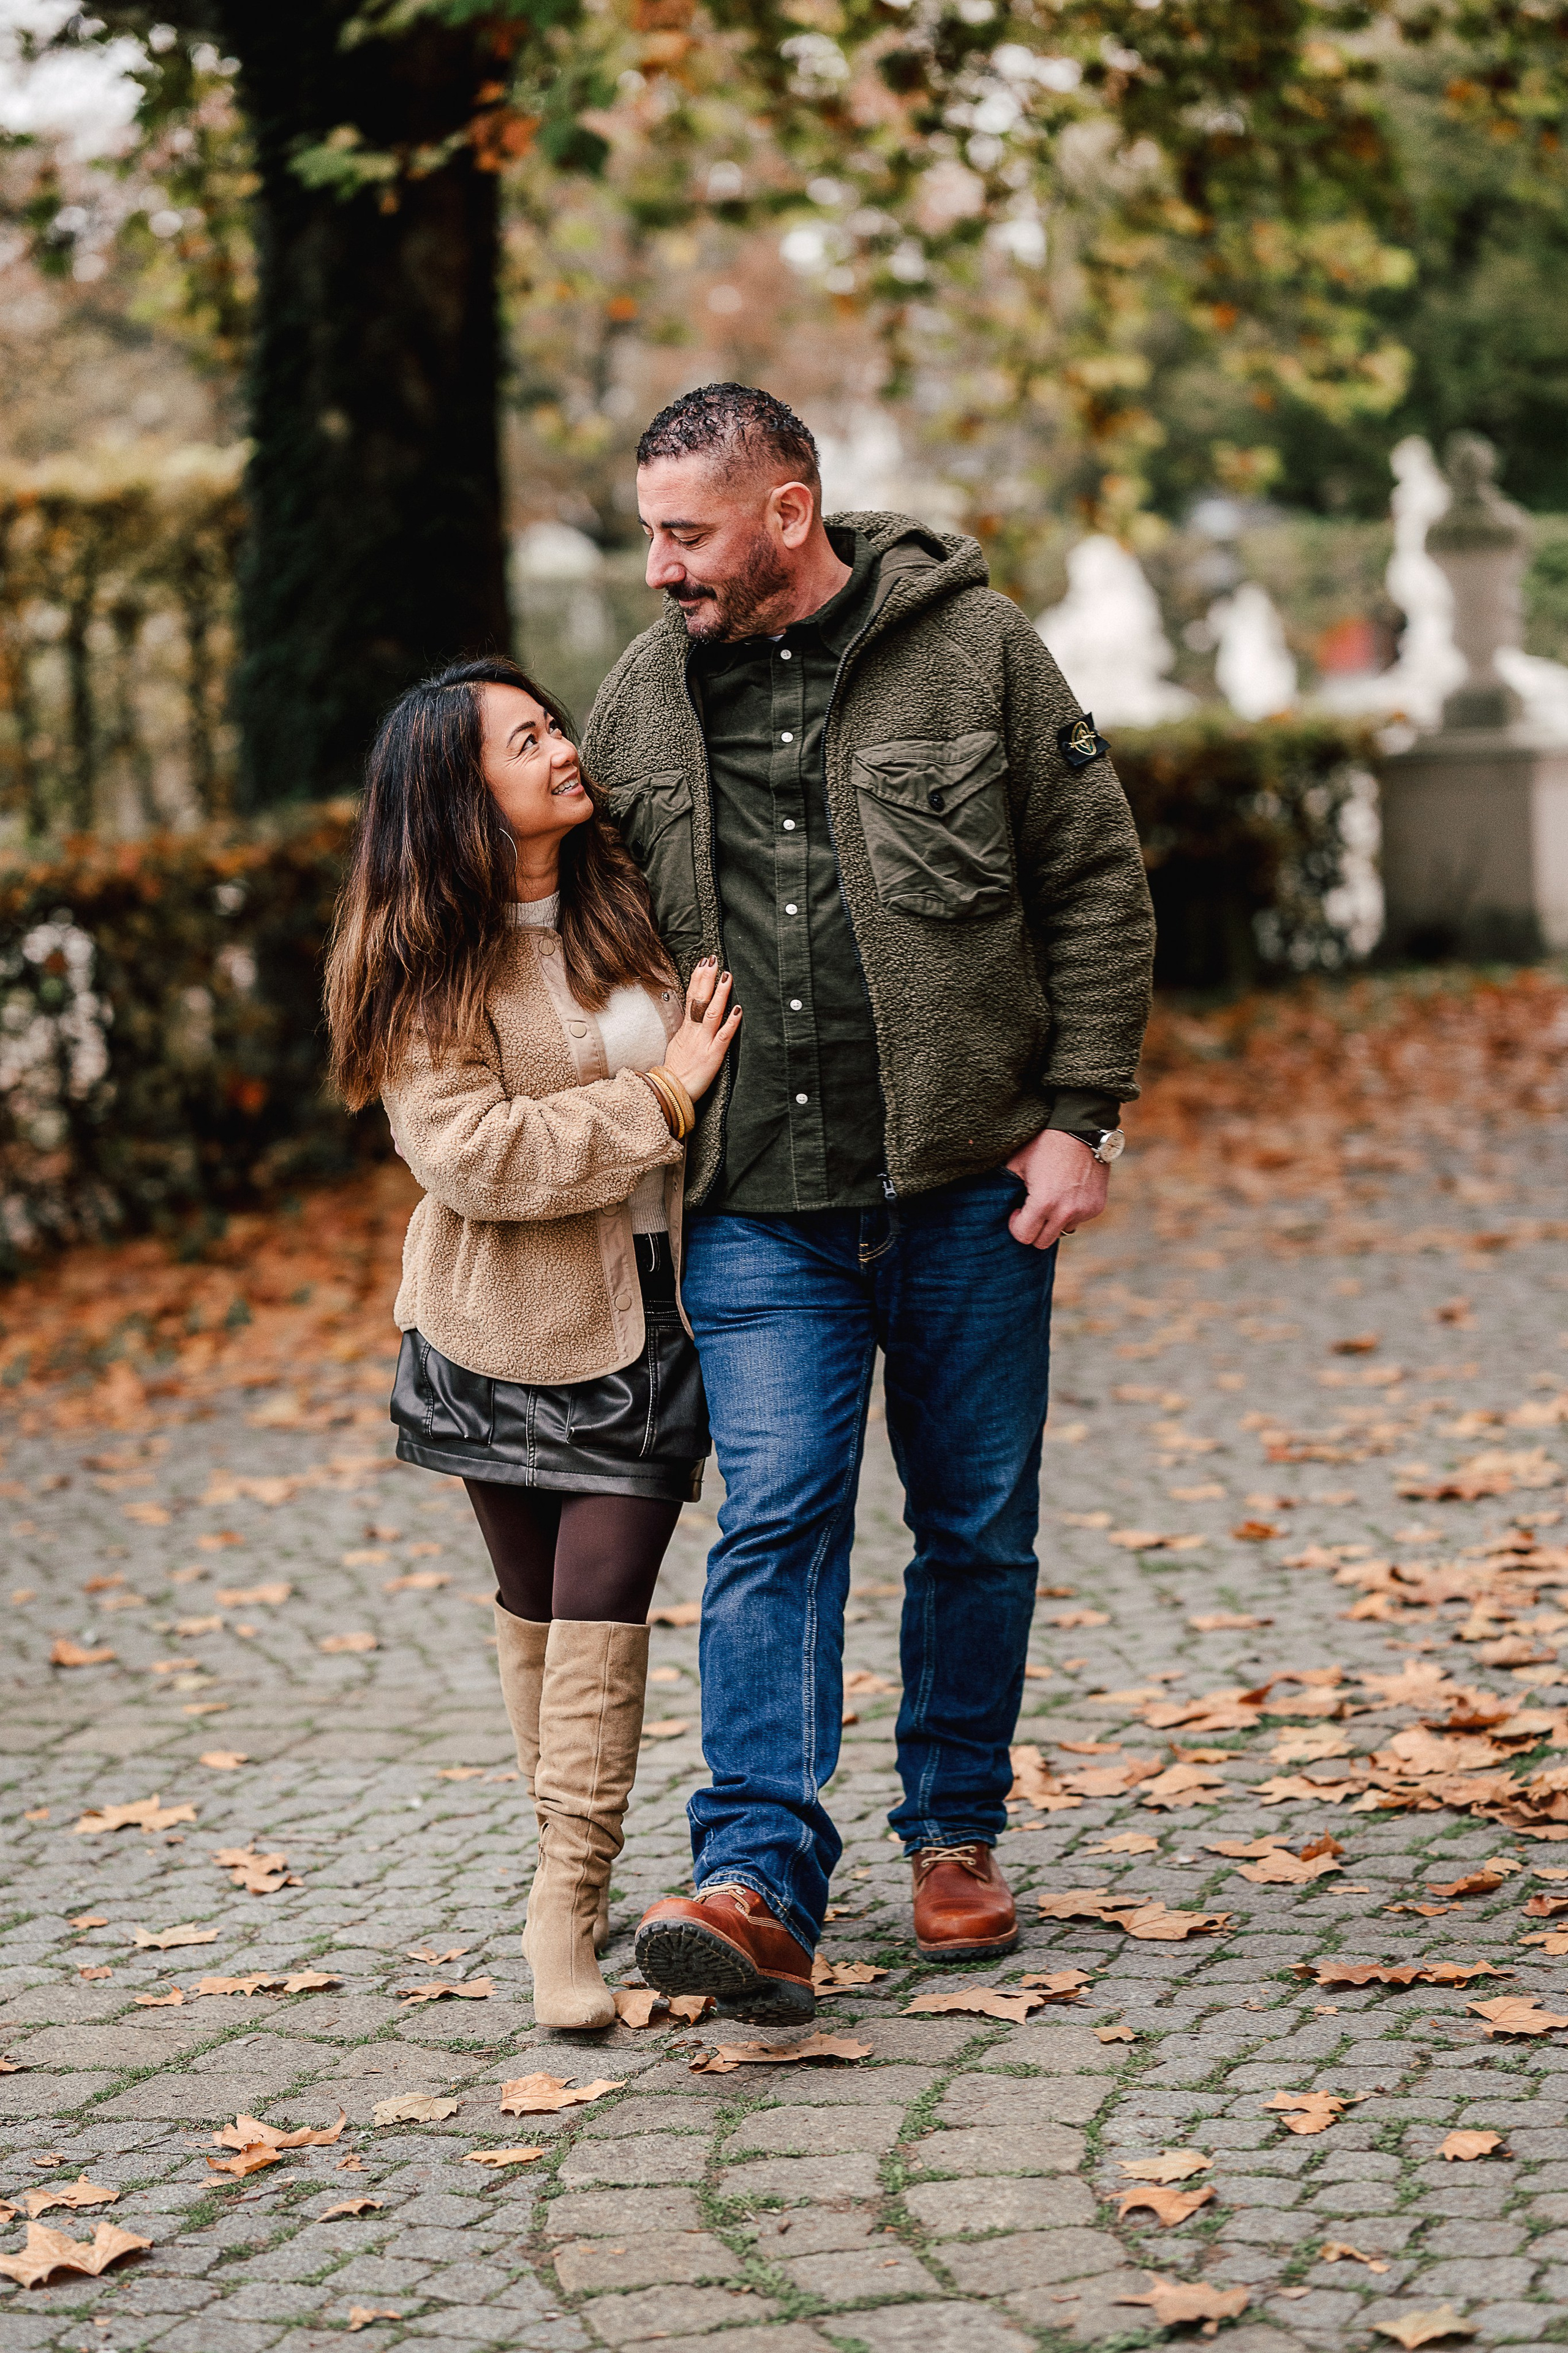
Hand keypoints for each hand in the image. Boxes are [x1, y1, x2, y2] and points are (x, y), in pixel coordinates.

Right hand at [662, 955, 740, 1100]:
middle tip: (713, 959)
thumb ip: (686, 1030)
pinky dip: (731, 1022)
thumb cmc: (674, 1072)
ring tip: (726, 976)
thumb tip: (691, 1017)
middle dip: (707, 978)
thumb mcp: (676, 1045)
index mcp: (685, 1029)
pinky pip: (723, 1037)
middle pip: (699, 1000)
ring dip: (720, 994)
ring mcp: (703, 1043)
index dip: (697, 979)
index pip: (691, 998)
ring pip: (711, 1013)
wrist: (669, 1092)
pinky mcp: (712, 1056)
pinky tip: (737, 1009)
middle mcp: (694, 1032)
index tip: (703, 963)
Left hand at [1005, 1127, 1109, 1250]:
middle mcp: (1066, 1212)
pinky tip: (1069, 1192)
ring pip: (1062, 1231)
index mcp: (1043, 1203)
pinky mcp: (1097, 1206)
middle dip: (1034, 1229)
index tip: (1018, 1211)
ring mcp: (1084, 1211)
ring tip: (1053, 1198)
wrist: (1082, 1130)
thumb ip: (1005, 1187)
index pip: (1024, 1237)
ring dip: (1054, 1221)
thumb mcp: (1018, 1163)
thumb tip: (994, 1202)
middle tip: (1033, 1209)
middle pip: (1042, 1242)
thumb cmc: (1045, 1144)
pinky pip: (1078, 1220)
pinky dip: (1072, 1212)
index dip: (1016, 1226)